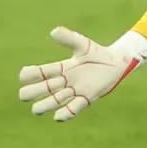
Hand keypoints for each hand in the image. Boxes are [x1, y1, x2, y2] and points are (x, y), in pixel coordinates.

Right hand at [17, 27, 140, 121]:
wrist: (118, 63)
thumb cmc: (98, 53)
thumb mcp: (84, 45)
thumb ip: (70, 38)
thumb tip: (54, 31)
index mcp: (59, 68)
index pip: (35, 74)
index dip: (28, 75)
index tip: (30, 72)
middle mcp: (63, 82)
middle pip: (36, 91)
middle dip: (30, 92)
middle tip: (33, 92)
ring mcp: (73, 92)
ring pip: (50, 103)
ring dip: (43, 106)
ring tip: (39, 108)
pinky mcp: (86, 99)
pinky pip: (72, 110)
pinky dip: (64, 114)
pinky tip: (58, 116)